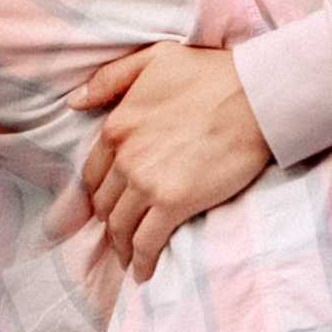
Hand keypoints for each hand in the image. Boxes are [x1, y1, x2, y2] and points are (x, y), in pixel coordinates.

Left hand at [70, 43, 275, 279]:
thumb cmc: (212, 74)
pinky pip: (147, 242)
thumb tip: (74, 101)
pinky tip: (144, 271)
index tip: (111, 204)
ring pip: (121, 226)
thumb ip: (110, 80)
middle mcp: (125, 158)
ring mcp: (147, 182)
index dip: (101, 192)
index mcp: (117, 127)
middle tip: (123, 233)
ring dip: (123, 246)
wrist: (256, 96)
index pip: (95, 173)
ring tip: (131, 257)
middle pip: (105, 203)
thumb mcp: (153, 60)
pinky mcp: (174, 203)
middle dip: (111, 221)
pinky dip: (142, 261)